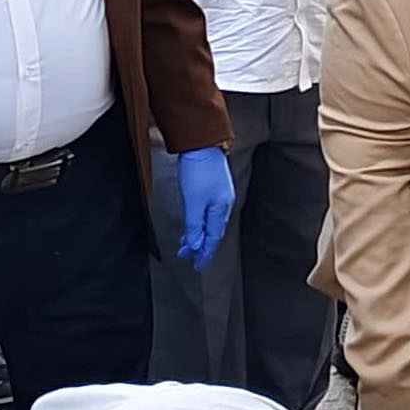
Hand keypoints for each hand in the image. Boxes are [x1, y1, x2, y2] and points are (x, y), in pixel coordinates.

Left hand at [174, 146, 234, 268]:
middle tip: (188, 257)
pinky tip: (193, 222)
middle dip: (200, 246)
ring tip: (186, 244)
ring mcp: (220, 195)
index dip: (204, 254)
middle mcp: (224, 205)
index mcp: (221, 210)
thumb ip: (194, 226)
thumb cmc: (198, 171)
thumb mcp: (193, 202)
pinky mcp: (214, 187)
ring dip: (198, 234)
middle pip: (212, 232)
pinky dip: (199, 222)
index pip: (212, 239)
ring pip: (209, 222)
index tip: (196, 266)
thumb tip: (196, 246)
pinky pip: (207, 212)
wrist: (201, 143)